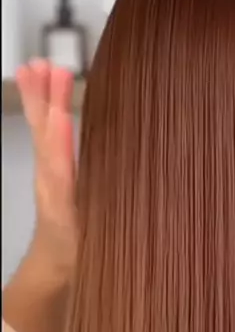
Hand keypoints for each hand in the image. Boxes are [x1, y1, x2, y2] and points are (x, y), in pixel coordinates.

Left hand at [16, 59, 76, 276]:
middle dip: (45, 99)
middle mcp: (51, 178)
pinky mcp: (53, 172)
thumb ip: (86, 210)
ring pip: (43, 131)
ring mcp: (49, 173)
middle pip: (45, 133)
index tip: (60, 93)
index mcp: (60, 193)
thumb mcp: (85, 237)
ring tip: (37, 68)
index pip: (58, 152)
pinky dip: (47, 115)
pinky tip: (51, 101)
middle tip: (43, 66)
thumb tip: (101, 186)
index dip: (60, 125)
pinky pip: (48, 138)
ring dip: (41, 99)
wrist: (55, 265)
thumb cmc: (74, 253)